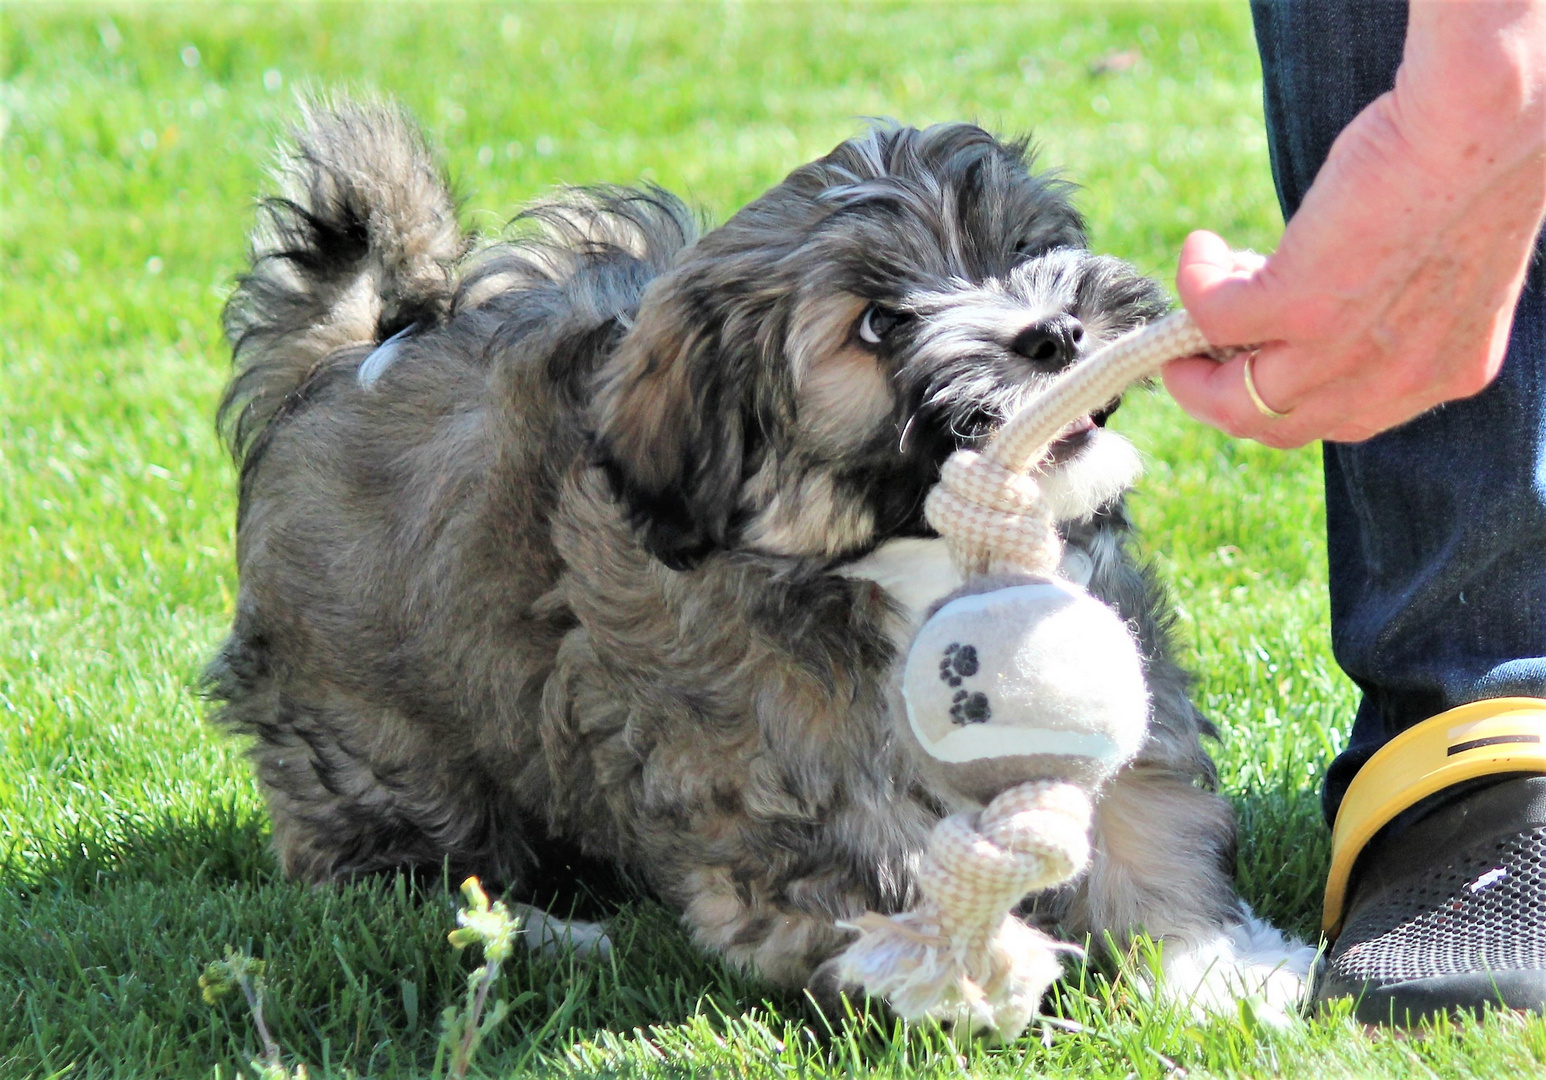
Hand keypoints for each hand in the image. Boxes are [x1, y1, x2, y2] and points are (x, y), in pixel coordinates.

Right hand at [1164, 1, 1545, 448]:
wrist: (1486, 120)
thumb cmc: (1478, 159)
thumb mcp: (1446, 259)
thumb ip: (1398, 297)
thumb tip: (1327, 285)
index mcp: (1444, 370)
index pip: (1343, 417)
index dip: (1286, 390)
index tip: (1256, 354)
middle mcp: (1396, 379)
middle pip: (1277, 427)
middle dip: (1220, 397)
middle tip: (1193, 360)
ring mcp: (1343, 350)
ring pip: (1235, 402)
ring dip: (1190, 368)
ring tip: (1177, 325)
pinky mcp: (1297, 306)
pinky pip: (1213, 319)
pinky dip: (1195, 282)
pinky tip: (1202, 246)